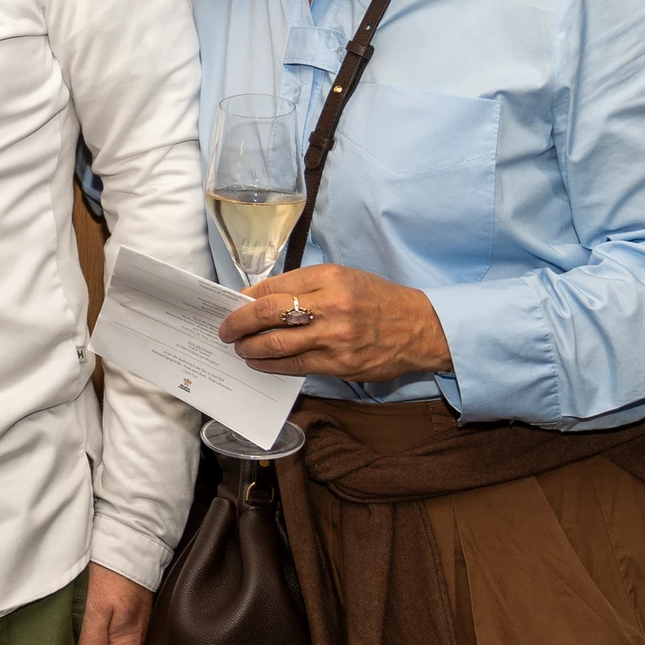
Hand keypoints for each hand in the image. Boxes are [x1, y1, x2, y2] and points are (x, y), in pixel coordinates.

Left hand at [219, 263, 451, 381]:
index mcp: (328, 278)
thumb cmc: (376, 299)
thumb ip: (303, 285)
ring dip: (250, 348)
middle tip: (224, 330)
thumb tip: (259, 298)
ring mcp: (334, 337)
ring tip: (240, 348)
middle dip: (237, 323)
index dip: (245, 299)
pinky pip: (294, 366)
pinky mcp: (339, 364)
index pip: (272, 287)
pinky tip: (259, 363)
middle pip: (266, 313)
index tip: (232, 305)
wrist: (420, 328)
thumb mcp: (342, 278)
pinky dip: (270, 365)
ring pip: (276, 344)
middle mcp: (329, 305)